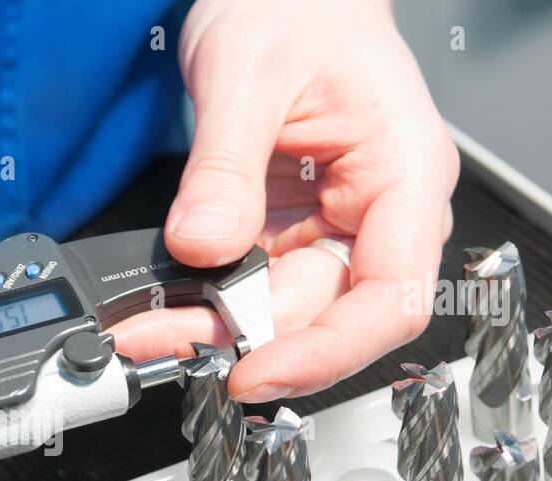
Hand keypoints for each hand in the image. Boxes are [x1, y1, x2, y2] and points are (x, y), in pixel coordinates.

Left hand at [112, 0, 457, 399]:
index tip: (253, 373)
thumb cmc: (298, 5)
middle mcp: (378, 214)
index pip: (389, 300)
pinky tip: (164, 305)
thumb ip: (224, 168)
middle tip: (157, 342)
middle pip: (322, 316)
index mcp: (404, 175)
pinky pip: (252, 286)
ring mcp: (332, 228)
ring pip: (280, 312)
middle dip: (238, 340)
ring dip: (212, 329)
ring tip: (147, 328)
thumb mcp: (247, 73)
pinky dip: (206, 303)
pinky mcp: (289, 233)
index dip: (324, 353)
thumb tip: (203, 247)